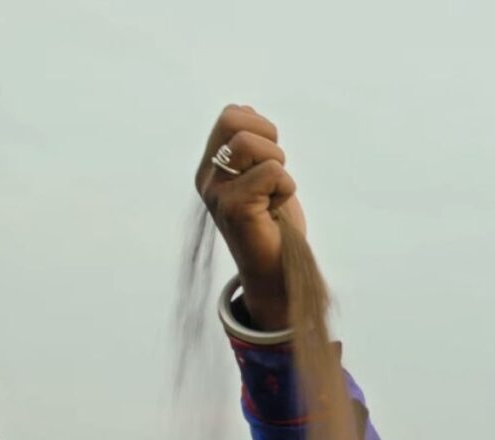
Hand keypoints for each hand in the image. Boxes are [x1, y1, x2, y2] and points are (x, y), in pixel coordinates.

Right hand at [195, 104, 305, 329]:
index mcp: (212, 166)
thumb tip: (248, 112)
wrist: (276, 272)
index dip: (261, 128)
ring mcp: (217, 192)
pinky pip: (272, 172)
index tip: (268, 161)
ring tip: (274, 194)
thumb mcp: (260, 176)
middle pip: (234, 119)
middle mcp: (208, 177)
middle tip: (274, 173)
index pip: (231, 115)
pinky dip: (287, 188)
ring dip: (278, 165)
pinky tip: (276, 210)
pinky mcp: (234, 207)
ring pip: (250, 144)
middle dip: (268, 139)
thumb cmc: (274, 225)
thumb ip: (250, 146)